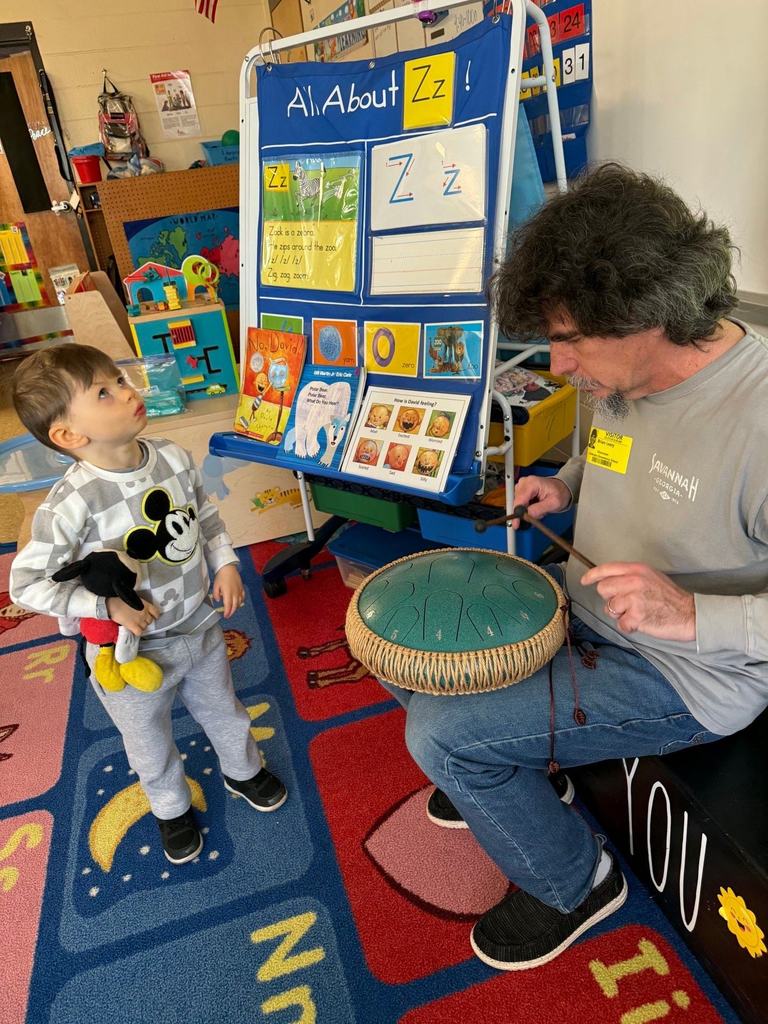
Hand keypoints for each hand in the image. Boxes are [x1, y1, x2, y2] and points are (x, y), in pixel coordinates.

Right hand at [106, 597, 159, 637]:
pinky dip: (137, 632)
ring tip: (135, 625)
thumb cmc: (122, 598)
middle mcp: (145, 613)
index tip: (153, 617)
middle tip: (140, 620)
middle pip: (150, 621)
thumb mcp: (135, 599)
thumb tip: (140, 609)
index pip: (156, 613)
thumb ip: (140, 604)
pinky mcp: (133, 626)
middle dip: (145, 621)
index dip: (154, 616)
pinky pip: (139, 632)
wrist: (113, 603)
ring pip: (145, 627)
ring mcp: (139, 620)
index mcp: (146, 605)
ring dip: (141, 627)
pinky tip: (133, 630)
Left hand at [213, 564, 243, 616]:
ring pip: (239, 602)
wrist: (228, 567)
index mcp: (228, 593)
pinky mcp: (242, 588)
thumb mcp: (215, 585)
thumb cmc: (221, 576)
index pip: (228, 606)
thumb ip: (216, 594)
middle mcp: (235, 593)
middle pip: (235, 606)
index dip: (227, 612)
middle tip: (228, 615)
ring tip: (232, 609)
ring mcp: (239, 590)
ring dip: (236, 607)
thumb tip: (218, 600)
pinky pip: (243, 597)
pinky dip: (241, 601)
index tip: (225, 616)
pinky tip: (238, 602)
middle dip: (231, 612)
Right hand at [512, 475, 571, 527]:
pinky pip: (519, 503)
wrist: (561, 488)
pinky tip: (535, 507)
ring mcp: (521, 486)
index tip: (516, 525)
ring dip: (526, 511)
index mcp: (531, 483)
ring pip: (517, 504)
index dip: (516, 514)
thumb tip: (525, 516)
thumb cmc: (559, 493)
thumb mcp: (554, 503)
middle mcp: (524, 482)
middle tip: (539, 514)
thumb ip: (538, 510)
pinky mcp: (520, 490)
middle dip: (525, 512)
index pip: (519, 500)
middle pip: (516, 503)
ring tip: (539, 509)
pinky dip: (526, 508)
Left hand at [580, 562, 695, 641]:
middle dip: (611, 599)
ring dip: (621, 614)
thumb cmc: (670, 597)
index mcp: (637, 569)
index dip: (592, 575)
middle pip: (604, 589)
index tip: (584, 581)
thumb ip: (630, 577)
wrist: (689, 613)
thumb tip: (608, 582)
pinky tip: (642, 622)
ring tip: (638, 613)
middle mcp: (634, 581)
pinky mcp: (637, 616)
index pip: (607, 569)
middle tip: (626, 603)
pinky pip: (621, 624)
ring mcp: (635, 598)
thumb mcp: (651, 577)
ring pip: (610, 608)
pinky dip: (629, 626)